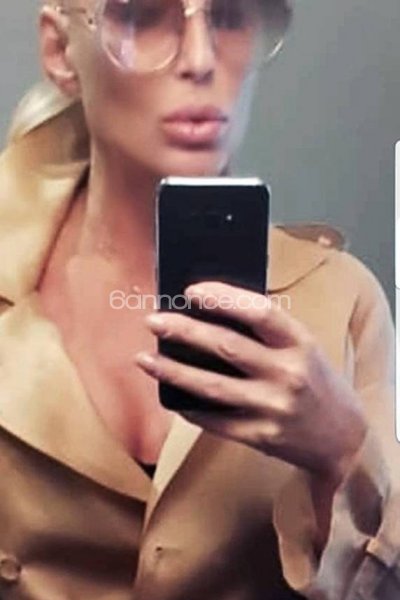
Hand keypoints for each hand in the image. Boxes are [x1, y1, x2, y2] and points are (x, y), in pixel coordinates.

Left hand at [136, 282, 366, 483]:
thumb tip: (213, 313)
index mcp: (301, 344)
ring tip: (145, 358)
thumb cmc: (320, 383)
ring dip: (173, 371)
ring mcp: (273, 408)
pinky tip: (169, 395)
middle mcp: (288, 374)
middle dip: (184, 331)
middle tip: (153, 321)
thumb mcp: (305, 349)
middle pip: (226, 346)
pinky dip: (189, 407)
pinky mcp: (261, 437)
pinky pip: (215, 420)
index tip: (191, 291)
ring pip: (212, 386)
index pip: (259, 312)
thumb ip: (269, 333)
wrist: (345, 439)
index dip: (223, 297)